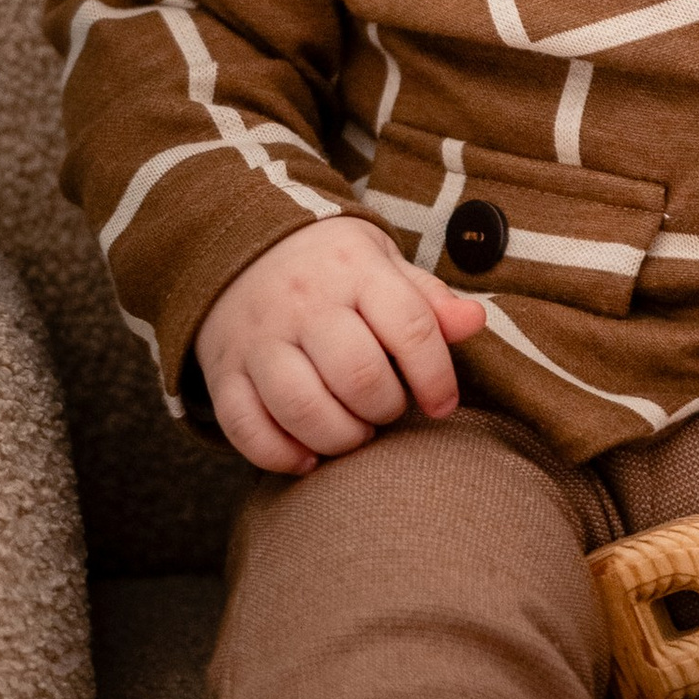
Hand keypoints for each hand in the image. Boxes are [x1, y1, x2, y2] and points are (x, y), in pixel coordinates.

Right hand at [194, 216, 484, 477]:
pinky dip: (280, 455)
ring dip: (340, 437)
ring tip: (354, 433)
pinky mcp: (223, 370)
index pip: (409, 327)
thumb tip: (475, 322)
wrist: (240, 242)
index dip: (436, 377)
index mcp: (354, 269)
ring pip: (301, 406)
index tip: (441, 403)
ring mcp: (258, 338)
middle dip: (385, 409)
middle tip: (387, 411)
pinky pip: (246, 428)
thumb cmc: (331, 266)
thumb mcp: (382, 263)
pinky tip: (308, 456)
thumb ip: (428, 298)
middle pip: (357, 374)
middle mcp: (302, 302)